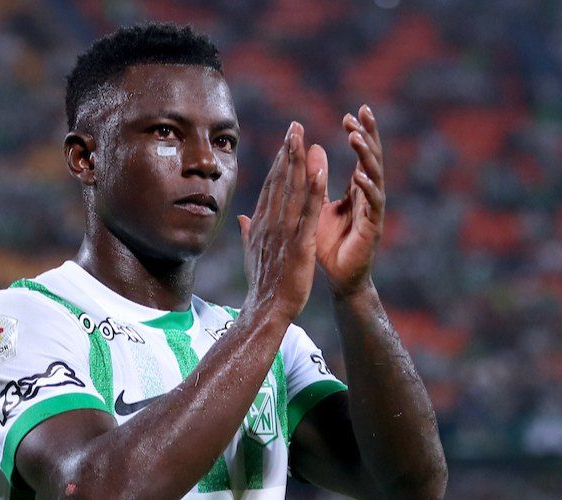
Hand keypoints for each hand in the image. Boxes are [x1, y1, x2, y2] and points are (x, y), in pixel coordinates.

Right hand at [238, 122, 326, 324]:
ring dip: (298, 162)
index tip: (286, 141)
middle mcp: (271, 223)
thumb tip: (241, 217)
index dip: (279, 162)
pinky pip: (307, 213)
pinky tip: (319, 171)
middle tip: (295, 126)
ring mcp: (284, 232)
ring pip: (292, 191)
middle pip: (280, 181)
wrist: (265, 310)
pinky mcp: (299, 244)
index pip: (272, 187)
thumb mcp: (251, 254)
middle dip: (288, 152)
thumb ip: (247, 232)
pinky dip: (313, 191)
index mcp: (262, 224)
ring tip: (303, 137)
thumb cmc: (262, 286)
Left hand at [313, 104, 385, 298]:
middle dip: (369, 135)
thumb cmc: (327, 244)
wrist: (337, 278)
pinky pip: (373, 205)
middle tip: (363, 112)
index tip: (351, 113)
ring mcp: (373, 212)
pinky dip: (367, 189)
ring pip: (374, 177)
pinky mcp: (373, 228)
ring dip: (366, 156)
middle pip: (372, 159)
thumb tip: (310, 151)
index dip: (359, 134)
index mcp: (356, 190)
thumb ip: (314, 182)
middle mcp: (368, 196)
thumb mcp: (316, 207)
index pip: (361, 156)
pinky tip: (360, 175)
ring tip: (356, 137)